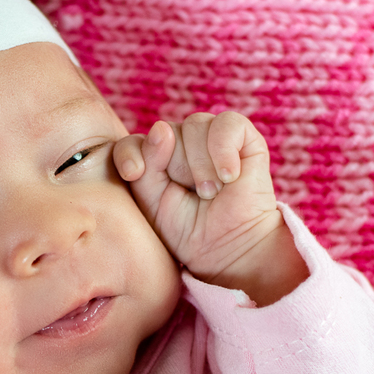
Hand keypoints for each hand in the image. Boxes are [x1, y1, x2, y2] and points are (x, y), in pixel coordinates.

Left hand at [113, 112, 306, 304]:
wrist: (230, 250)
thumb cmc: (189, 231)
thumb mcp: (154, 207)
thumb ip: (146, 171)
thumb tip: (161, 128)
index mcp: (155, 158)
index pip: (133, 142)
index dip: (129, 153)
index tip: (132, 173)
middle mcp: (182, 142)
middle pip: (166, 131)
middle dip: (177, 169)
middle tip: (195, 197)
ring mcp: (212, 137)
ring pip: (195, 125)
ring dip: (201, 166)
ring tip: (211, 192)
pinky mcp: (244, 137)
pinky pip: (227, 124)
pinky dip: (224, 150)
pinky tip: (229, 176)